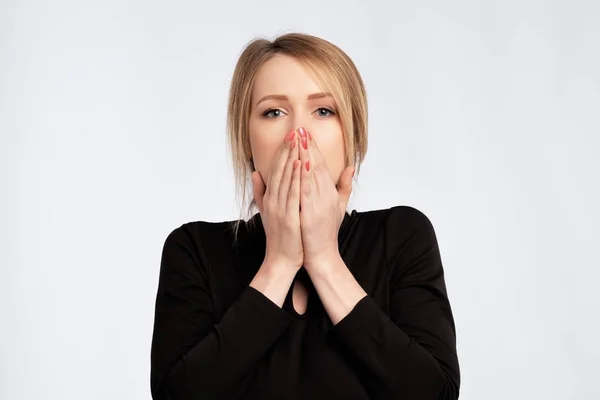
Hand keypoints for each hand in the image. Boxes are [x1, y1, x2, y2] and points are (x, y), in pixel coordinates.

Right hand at [251, 129, 303, 270]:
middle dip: (288, 150)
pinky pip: (293, 193)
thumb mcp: (266, 211)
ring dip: (292, 158)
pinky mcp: (288, 217)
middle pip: (281, 170)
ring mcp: (280, 208)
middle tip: (295, 132)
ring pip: (287, 178)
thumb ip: (261, 192)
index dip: (282, 153)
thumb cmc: (278, 236)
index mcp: (270, 198)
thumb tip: (255, 173)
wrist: (280, 259)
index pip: (276, 170)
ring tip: (299, 141)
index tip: (290, 137)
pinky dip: (297, 178)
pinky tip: (302, 164)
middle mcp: (273, 200)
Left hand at [297, 127, 354, 269]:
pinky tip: (298, 163)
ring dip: (305, 155)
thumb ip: (343, 187)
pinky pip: (307, 190)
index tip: (306, 134)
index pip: (321, 166)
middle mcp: (327, 195)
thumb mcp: (338, 207)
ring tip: (299, 139)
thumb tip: (350, 167)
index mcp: (331, 193)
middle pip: (317, 166)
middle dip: (309, 147)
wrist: (323, 256)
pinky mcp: (312, 212)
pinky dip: (303, 176)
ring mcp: (320, 204)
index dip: (313, 149)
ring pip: (312, 174)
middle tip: (301, 129)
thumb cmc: (326, 232)